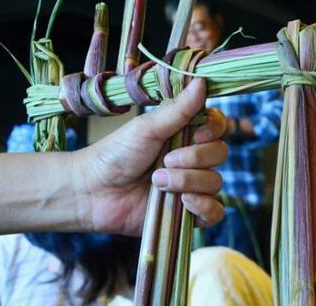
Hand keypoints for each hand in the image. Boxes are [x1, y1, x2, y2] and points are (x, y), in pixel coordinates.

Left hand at [73, 78, 228, 235]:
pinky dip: (203, 206)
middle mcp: (193, 160)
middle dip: (194, 158)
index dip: (214, 129)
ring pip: (215, 182)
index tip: (196, 133)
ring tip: (157, 183)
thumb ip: (178, 109)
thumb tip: (201, 81)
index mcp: (185, 135)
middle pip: (220, 154)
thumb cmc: (115, 155)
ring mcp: (193, 187)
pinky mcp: (190, 214)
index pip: (219, 127)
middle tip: (165, 161)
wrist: (95, 192)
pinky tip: (183, 202)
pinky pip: (215, 212)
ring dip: (187, 182)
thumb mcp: (147, 128)